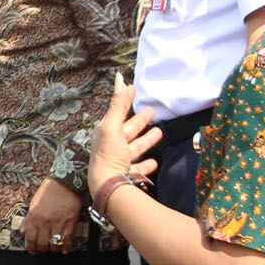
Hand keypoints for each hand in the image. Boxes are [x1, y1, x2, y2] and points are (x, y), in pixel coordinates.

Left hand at [23, 175, 82, 252]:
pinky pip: (68, 238)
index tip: (32, 250)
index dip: (31, 247)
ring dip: (53, 249)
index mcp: (34, 217)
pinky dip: (66, 246)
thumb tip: (23, 232)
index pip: (30, 238)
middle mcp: (45, 221)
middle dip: (42, 249)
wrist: (64, 182)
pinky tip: (64, 250)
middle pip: (42, 243)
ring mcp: (58, 222)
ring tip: (53, 249)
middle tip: (43, 250)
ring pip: (55, 243)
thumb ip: (28, 220)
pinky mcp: (71, 222)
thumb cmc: (48, 192)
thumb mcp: (33, 204)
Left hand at [87, 80, 159, 197]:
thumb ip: (118, 105)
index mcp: (105, 134)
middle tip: (151, 111)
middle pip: (128, 130)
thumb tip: (119, 80)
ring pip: (135, 147)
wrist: (109, 185)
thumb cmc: (109, 154)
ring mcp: (120, 161)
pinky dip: (147, 163)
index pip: (117, 113)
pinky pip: (139, 167)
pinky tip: (155, 160)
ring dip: (146, 140)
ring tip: (160, 131)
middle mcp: (111, 146)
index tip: (133, 88)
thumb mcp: (112, 126)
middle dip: (139, 121)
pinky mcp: (129, 175)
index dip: (125, 100)